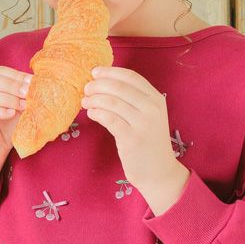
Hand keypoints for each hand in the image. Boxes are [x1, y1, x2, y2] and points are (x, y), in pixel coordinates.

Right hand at [0, 66, 29, 198]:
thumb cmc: (3, 130)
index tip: (32, 82)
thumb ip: (22, 97)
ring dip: (8, 98)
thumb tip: (39, 85)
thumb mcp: (16, 109)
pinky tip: (11, 114)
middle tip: (28, 92)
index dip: (15, 75)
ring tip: (23, 105)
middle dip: (12, 85)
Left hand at [81, 66, 189, 213]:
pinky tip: (91, 114)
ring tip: (85, 102)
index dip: (110, 72)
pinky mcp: (131, 138)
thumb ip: (132, 100)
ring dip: (93, 99)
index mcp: (156, 98)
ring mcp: (142, 123)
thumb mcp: (148, 116)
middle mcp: (152, 108)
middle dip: (98, 85)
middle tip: (86, 89)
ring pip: (111, 102)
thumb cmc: (148, 141)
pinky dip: (96, 113)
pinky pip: (108, 119)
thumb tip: (103, 83)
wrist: (159, 171)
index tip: (95, 72)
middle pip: (118, 87)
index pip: (131, 76)